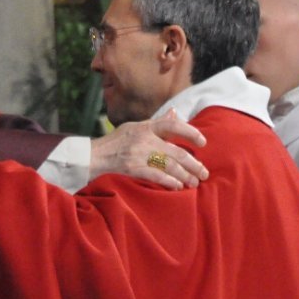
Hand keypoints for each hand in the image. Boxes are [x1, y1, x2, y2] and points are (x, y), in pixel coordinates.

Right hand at [89, 109, 208, 189]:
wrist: (94, 155)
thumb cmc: (116, 141)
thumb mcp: (135, 127)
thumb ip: (157, 122)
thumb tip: (174, 111)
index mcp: (146, 126)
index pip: (173, 125)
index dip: (191, 132)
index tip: (203, 142)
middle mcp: (144, 138)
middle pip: (176, 151)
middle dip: (193, 164)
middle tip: (204, 173)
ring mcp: (138, 154)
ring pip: (169, 165)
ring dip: (185, 175)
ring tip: (194, 183)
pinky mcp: (132, 168)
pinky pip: (156, 176)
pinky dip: (169, 182)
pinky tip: (178, 186)